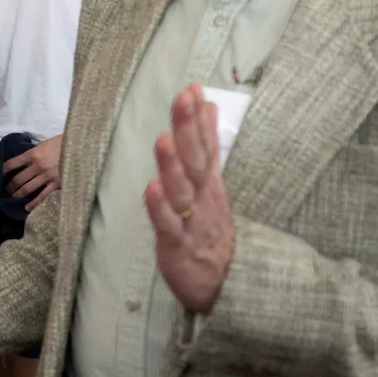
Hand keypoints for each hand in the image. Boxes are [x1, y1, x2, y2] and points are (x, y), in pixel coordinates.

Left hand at [6, 135, 64, 210]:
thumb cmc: (62, 143)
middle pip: (17, 179)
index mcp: (32, 154)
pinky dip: (33, 204)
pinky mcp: (55, 184)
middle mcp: (36, 166)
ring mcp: (46, 176)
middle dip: (9, 187)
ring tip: (12, 198)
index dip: (2, 171)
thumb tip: (23, 161)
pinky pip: (42, 196)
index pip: (12, 164)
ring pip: (26, 189)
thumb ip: (33, 153)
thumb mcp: (44, 144)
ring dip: (17, 195)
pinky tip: (26, 208)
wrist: (80, 147)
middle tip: (5, 191)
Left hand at [143, 84, 234, 314]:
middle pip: (196, 160)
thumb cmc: (210, 233)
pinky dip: (159, 207)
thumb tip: (208, 109)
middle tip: (183, 98)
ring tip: (164, 138)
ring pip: (182, 190)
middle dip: (188, 129)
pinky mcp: (178, 246)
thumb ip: (209, 149)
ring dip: (172, 164)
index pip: (206, 146)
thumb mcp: (213, 188)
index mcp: (209, 185)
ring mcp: (191, 221)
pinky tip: (151, 188)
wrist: (226, 288)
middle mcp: (202, 199)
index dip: (198, 118)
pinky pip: (168, 224)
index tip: (192, 88)